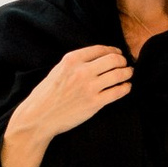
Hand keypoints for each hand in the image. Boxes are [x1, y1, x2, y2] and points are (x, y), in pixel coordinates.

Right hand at [1, 42, 132, 166]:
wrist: (39, 117)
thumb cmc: (45, 95)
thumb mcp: (57, 70)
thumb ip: (75, 63)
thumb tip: (96, 59)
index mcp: (71, 60)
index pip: (100, 49)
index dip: (113, 50)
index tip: (118, 54)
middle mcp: (82, 71)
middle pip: (113, 60)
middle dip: (122, 61)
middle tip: (125, 64)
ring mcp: (89, 87)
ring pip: (118, 74)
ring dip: (128, 72)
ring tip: (129, 73)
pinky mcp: (95, 103)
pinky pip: (118, 92)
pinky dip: (126, 88)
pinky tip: (126, 87)